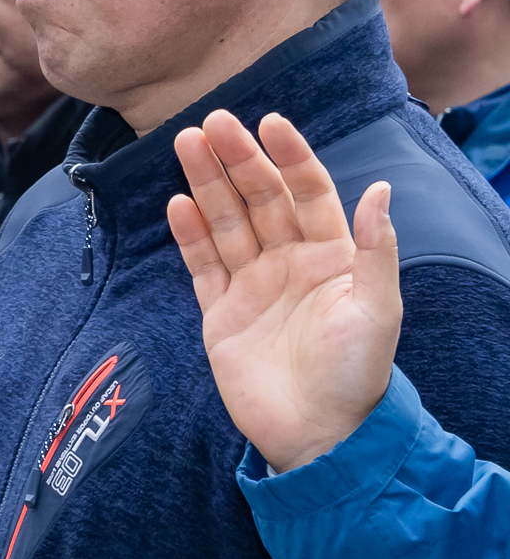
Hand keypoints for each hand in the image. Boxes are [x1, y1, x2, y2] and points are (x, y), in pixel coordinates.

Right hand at [168, 110, 398, 473]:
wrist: (317, 434)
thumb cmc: (356, 374)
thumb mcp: (378, 309)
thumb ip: (374, 249)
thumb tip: (380, 189)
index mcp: (331, 257)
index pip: (308, 192)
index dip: (289, 157)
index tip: (270, 124)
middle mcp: (289, 263)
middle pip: (259, 199)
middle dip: (236, 160)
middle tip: (211, 124)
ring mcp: (252, 286)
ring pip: (225, 222)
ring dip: (206, 184)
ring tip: (186, 145)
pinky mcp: (220, 314)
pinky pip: (202, 265)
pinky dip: (189, 234)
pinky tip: (177, 204)